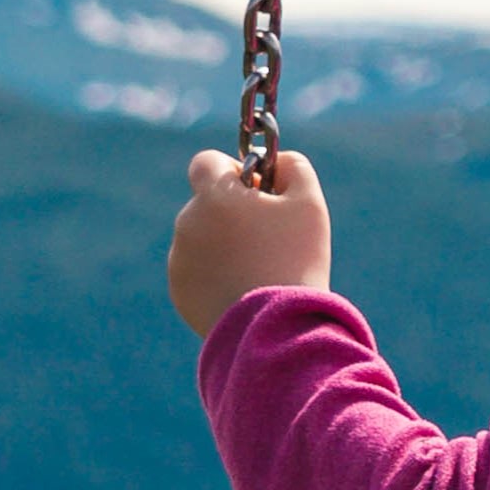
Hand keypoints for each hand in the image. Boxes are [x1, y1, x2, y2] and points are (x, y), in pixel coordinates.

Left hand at [168, 147, 330, 338]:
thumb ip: (294, 167)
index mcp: (214, 196)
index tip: (257, 193)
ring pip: (202, 238)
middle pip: (207, 204)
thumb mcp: (310, 204)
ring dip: (225, 245)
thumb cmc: (295, 260)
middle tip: (269, 238)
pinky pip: (198, 271)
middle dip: (233, 213)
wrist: (275, 328)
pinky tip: (246, 291)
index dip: (233, 171)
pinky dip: (217, 275)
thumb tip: (277, 160)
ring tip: (260, 270)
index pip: (206, 161)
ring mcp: (179, 259)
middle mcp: (187, 223)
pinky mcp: (180, 291)